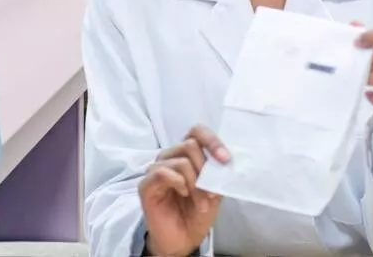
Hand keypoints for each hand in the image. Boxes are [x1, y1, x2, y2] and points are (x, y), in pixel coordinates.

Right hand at [138, 124, 228, 255]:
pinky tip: (184, 193)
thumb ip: (218, 173)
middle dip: (206, 169)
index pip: (197, 132)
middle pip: (190, 144)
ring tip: (202, 201)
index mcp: (187, 154)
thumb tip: (226, 160)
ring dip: (196, 183)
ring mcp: (157, 169)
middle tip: (211, 191)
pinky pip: (163, 172)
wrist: (184, 239)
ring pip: (181, 161)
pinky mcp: (146, 184)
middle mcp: (170, 156)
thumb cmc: (198, 212)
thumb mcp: (216, 191)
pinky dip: (179, 182)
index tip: (225, 159)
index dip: (212, 141)